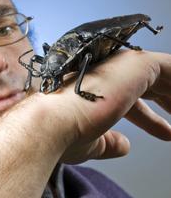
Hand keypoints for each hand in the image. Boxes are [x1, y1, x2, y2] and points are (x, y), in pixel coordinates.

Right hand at [39, 50, 170, 163]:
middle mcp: (109, 73)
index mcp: (98, 88)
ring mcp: (121, 66)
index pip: (131, 101)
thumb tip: (124, 145)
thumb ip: (110, 142)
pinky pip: (169, 68)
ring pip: (159, 76)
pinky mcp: (134, 64)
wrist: (51, 121)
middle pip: (146, 86)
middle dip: (165, 103)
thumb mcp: (93, 143)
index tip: (163, 132)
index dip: (149, 118)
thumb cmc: (63, 134)